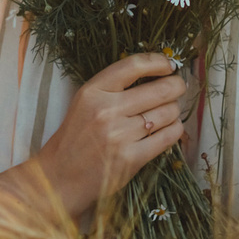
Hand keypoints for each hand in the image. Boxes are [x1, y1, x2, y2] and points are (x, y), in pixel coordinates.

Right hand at [31, 53, 185, 219]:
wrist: (60, 177)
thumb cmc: (76, 137)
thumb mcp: (85, 102)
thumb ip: (114, 88)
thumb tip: (158, 74)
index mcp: (92, 91)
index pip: (133, 66)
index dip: (158, 61)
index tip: (169, 64)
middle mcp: (106, 111)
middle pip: (160, 89)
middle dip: (176, 86)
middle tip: (177, 88)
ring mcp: (120, 135)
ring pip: (168, 113)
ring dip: (174, 111)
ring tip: (167, 112)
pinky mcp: (132, 158)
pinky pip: (169, 136)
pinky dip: (174, 130)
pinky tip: (169, 128)